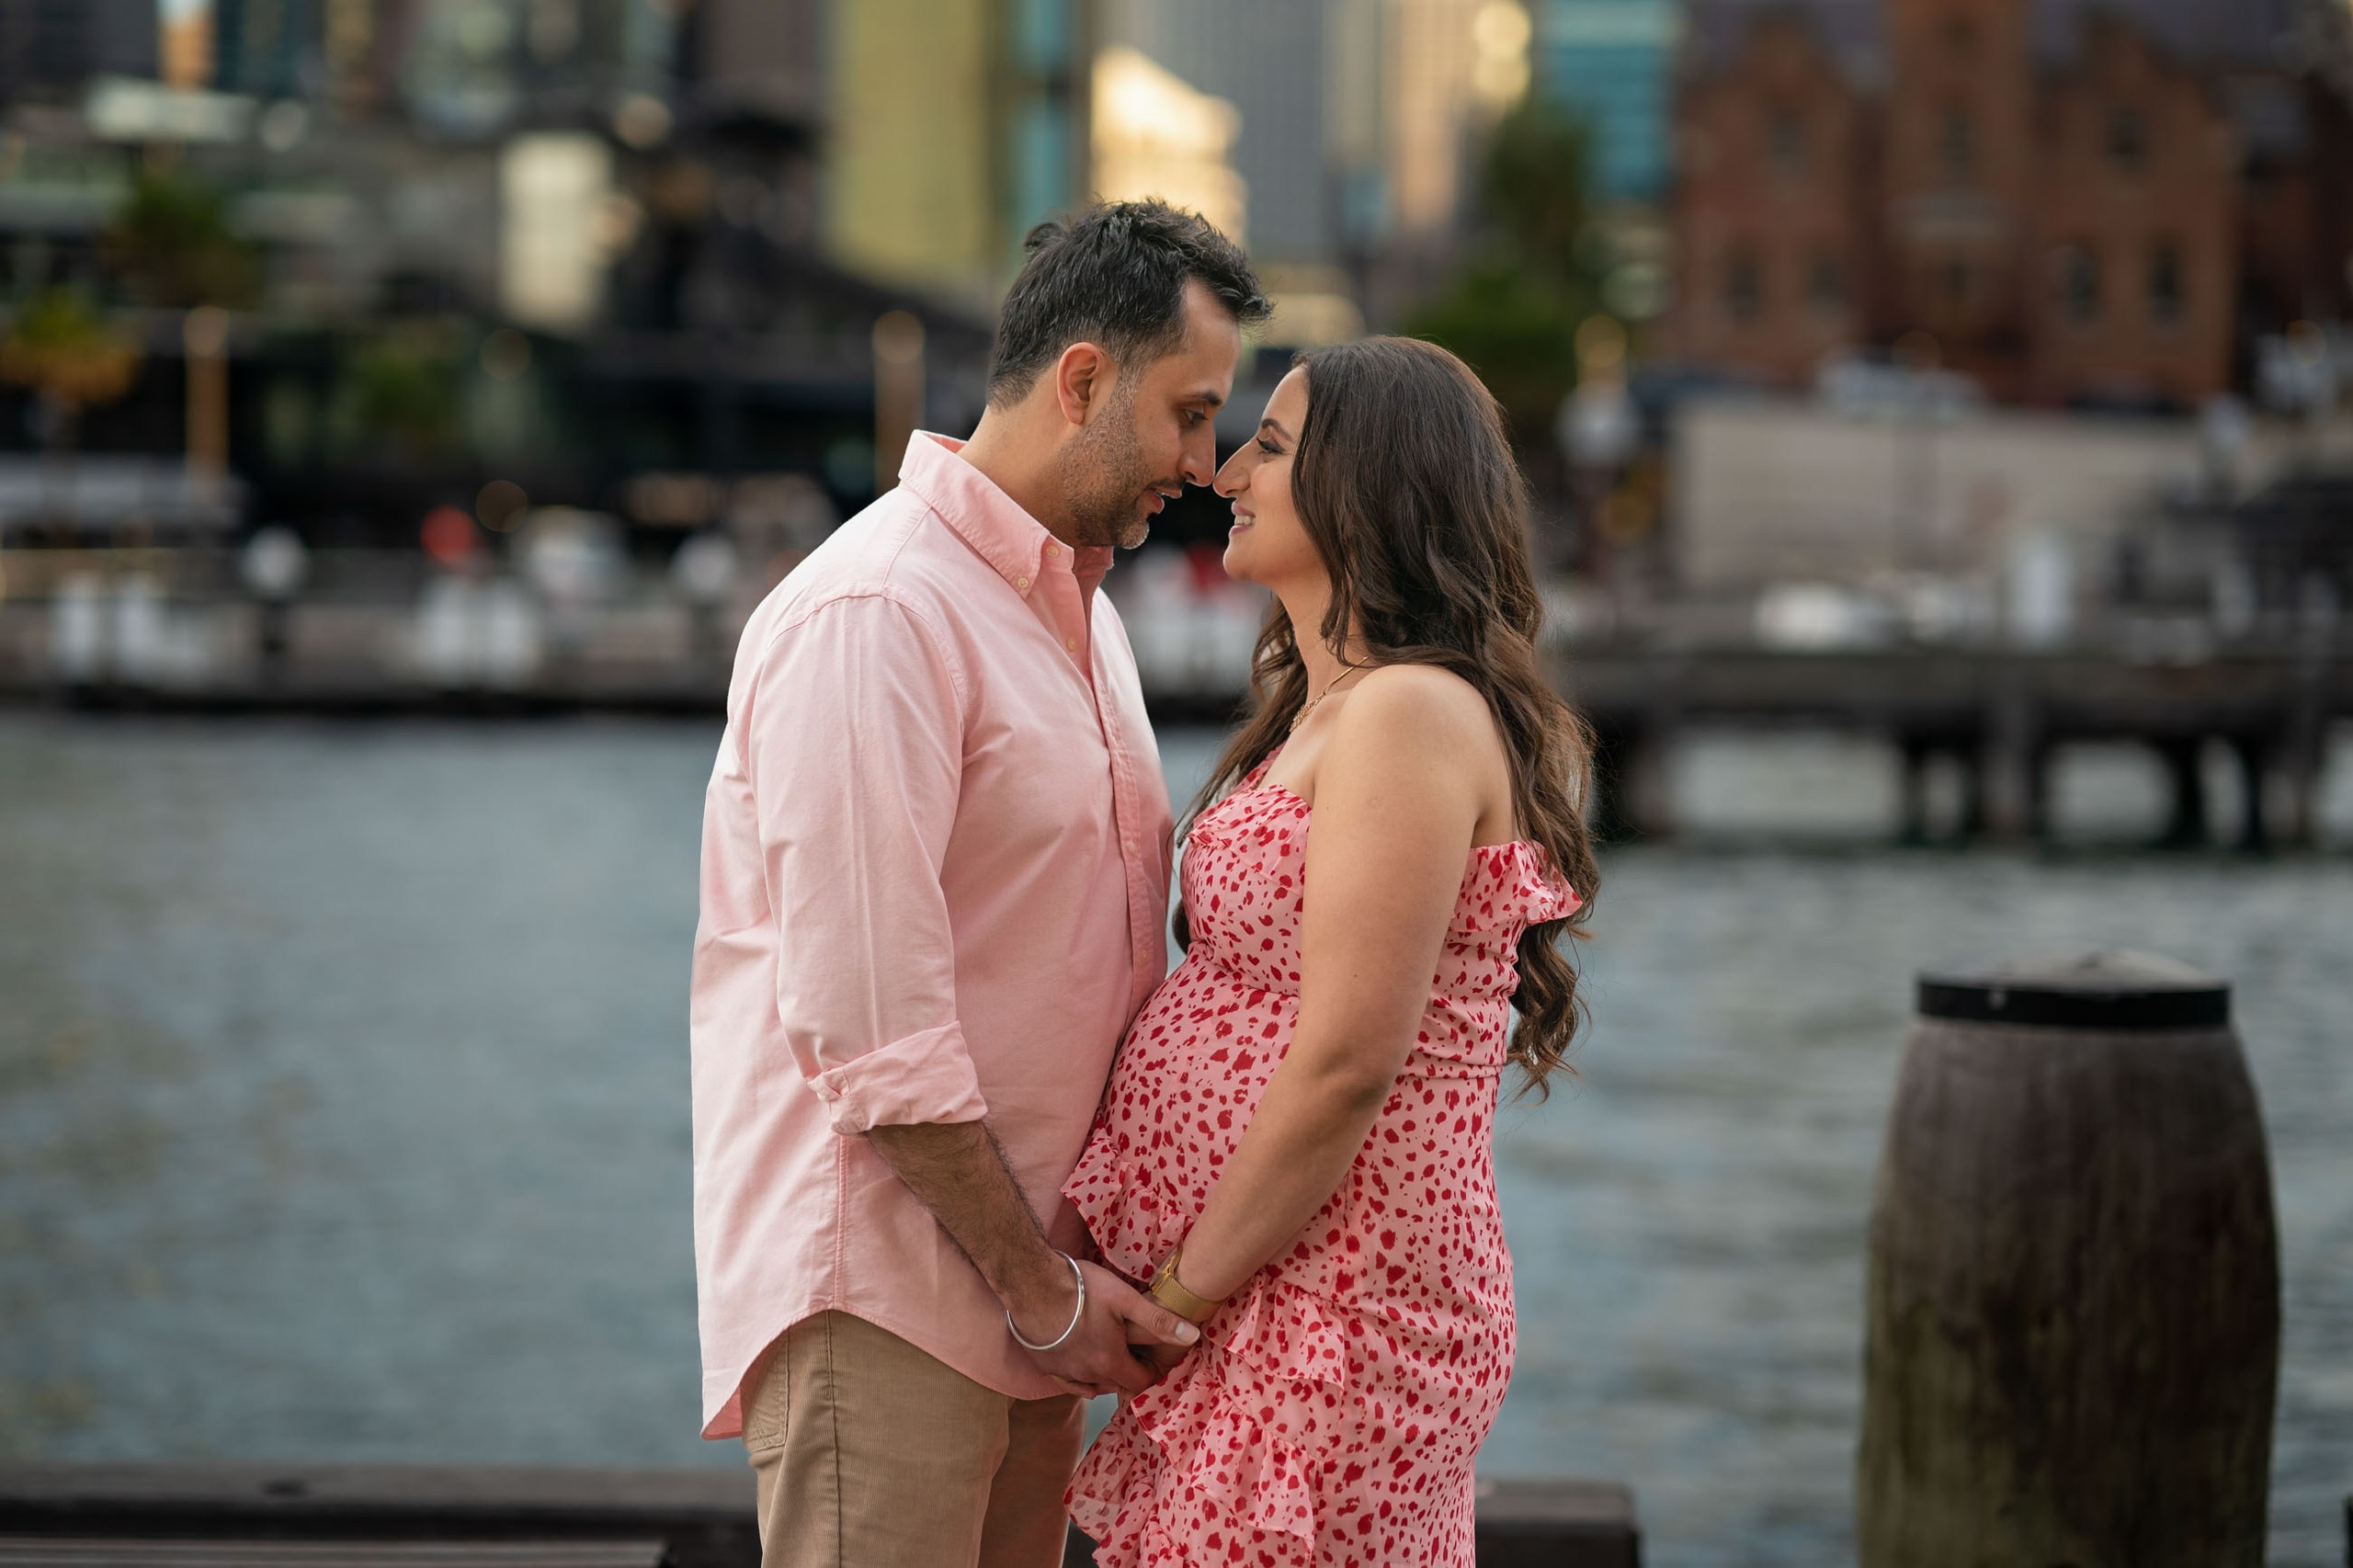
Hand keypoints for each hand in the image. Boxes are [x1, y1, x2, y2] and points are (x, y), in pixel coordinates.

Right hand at [1008, 1258, 1197, 1397]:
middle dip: (1130, 1371)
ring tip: (1112, 1352)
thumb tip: (1193, 1336)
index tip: (1153, 1357)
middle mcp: (1088, 1374)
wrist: (1032, 1283)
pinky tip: (1085, 1371)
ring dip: (1106, 1374)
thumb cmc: (1080, 1288)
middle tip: (1135, 1350)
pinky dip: (1081, 1381)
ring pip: (1094, 1383)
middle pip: (1117, 1383)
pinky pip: (1069, 1384)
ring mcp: (1065, 1372)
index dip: (1151, 1371)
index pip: (1140, 1381)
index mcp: (1110, 1361)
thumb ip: (1158, 1321)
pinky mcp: (1046, 1366)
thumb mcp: (1125, 1299)